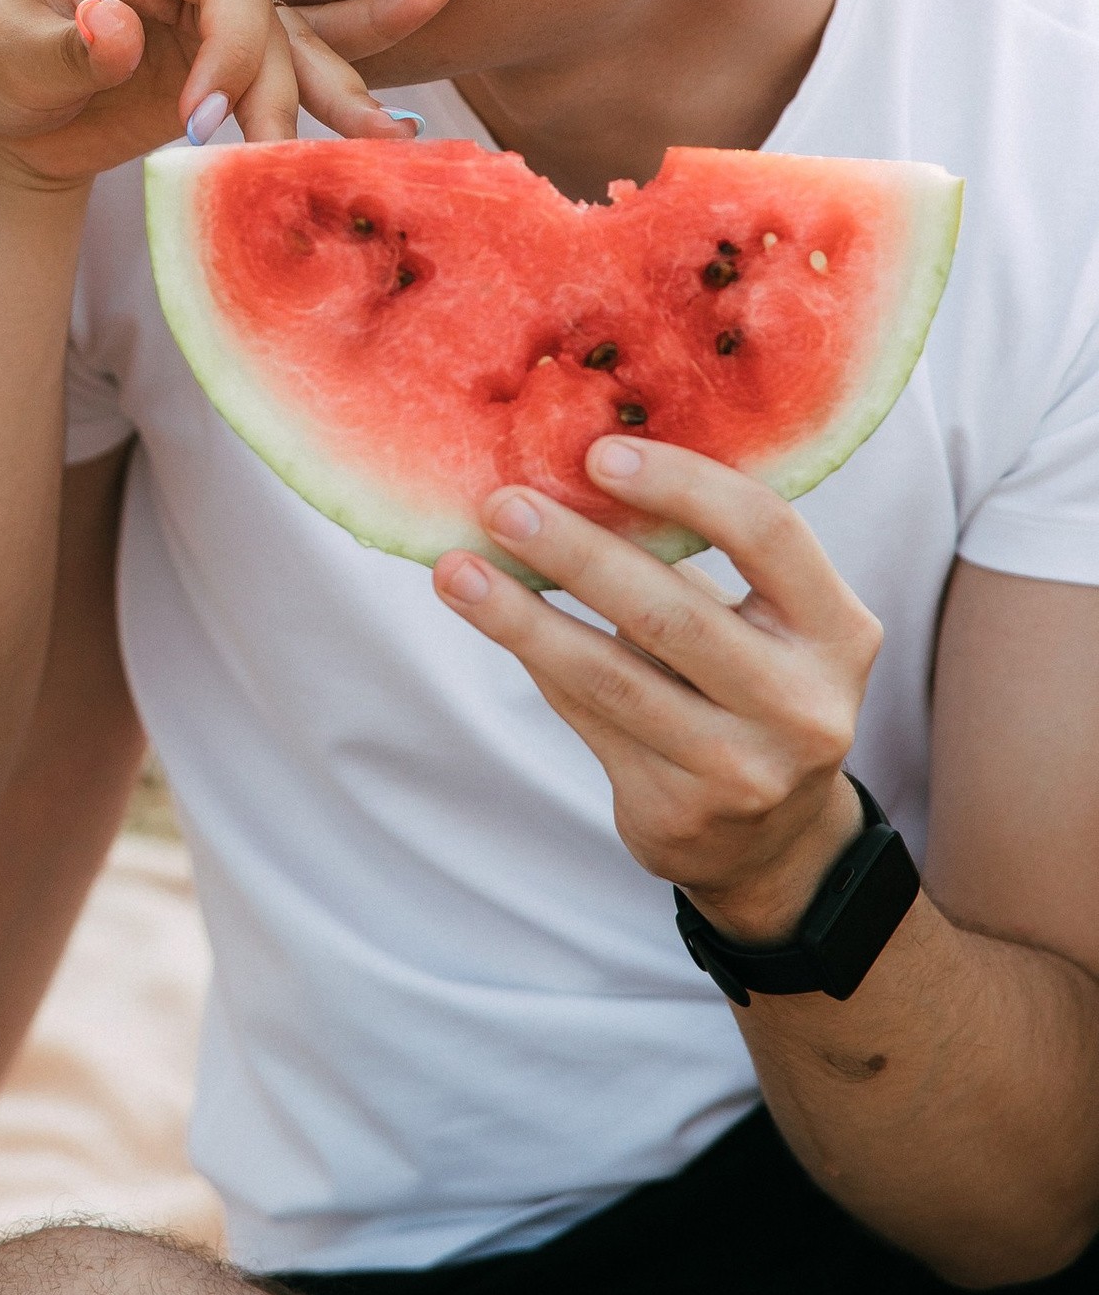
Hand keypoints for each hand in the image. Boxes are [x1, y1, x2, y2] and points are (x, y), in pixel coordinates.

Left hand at [0, 0, 456, 193]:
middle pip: (266, 12)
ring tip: (387, 138)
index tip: (198, 117)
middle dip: (275, 86)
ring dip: (336, 92)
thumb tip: (115, 26)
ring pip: (294, 43)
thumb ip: (66, 49)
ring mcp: (213, 14)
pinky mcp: (228, 63)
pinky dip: (340, 87)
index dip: (231, 40)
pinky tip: (397, 118)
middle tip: (268, 155)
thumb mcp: (8, 58)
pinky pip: (295, 66)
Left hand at [434, 437, 879, 939]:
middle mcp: (802, 704)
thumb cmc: (750, 685)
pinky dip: (536, 660)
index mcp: (838, 631)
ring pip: (612, 676)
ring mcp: (744, 768)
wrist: (772, 841)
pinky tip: (489, 619)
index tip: (598, 453)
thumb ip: (695, 558)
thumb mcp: (765, 623)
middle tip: (501, 505)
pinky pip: (589, 718)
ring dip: (521, 617)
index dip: (683, 485)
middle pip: (672, 611)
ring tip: (456, 571)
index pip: (768, 532)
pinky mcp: (680, 811)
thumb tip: (569, 472)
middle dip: (576, 552)